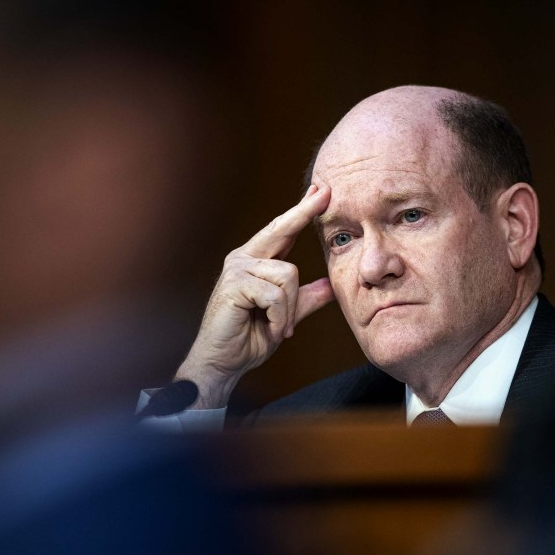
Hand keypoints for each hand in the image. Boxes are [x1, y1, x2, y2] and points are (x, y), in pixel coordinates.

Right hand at [175, 185, 334, 407]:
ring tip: (279, 326)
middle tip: (325, 191)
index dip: (302, 211)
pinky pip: (275, 294)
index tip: (320, 191)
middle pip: (281, 230)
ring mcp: (236, 269)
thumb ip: (307, 298)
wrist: (223, 363)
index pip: (283, 231)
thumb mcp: (287, 316)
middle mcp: (243, 259)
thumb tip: (331, 284)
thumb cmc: (249, 338)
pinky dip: (280, 318)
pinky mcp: (234, 285)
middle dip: (304, 212)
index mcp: (255, 261)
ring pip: (288, 274)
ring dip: (290, 309)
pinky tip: (270, 329)